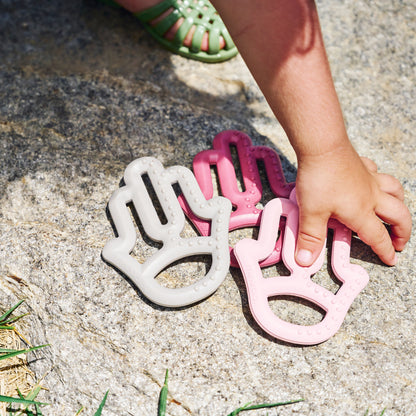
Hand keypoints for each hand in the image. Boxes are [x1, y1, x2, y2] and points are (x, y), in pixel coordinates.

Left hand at [294, 143, 411, 265]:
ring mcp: (369, 178)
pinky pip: (378, 173)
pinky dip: (381, 180)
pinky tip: (373, 181)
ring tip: (395, 213)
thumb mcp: (311, 213)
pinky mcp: (362, 165)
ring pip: (395, 191)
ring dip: (399, 204)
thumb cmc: (318, 179)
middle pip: (398, 215)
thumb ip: (310, 238)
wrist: (322, 145)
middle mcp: (371, 196)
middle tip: (400, 242)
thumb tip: (305, 261)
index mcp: (361, 212)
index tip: (391, 260)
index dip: (385, 251)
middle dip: (402, 231)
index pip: (378, 237)